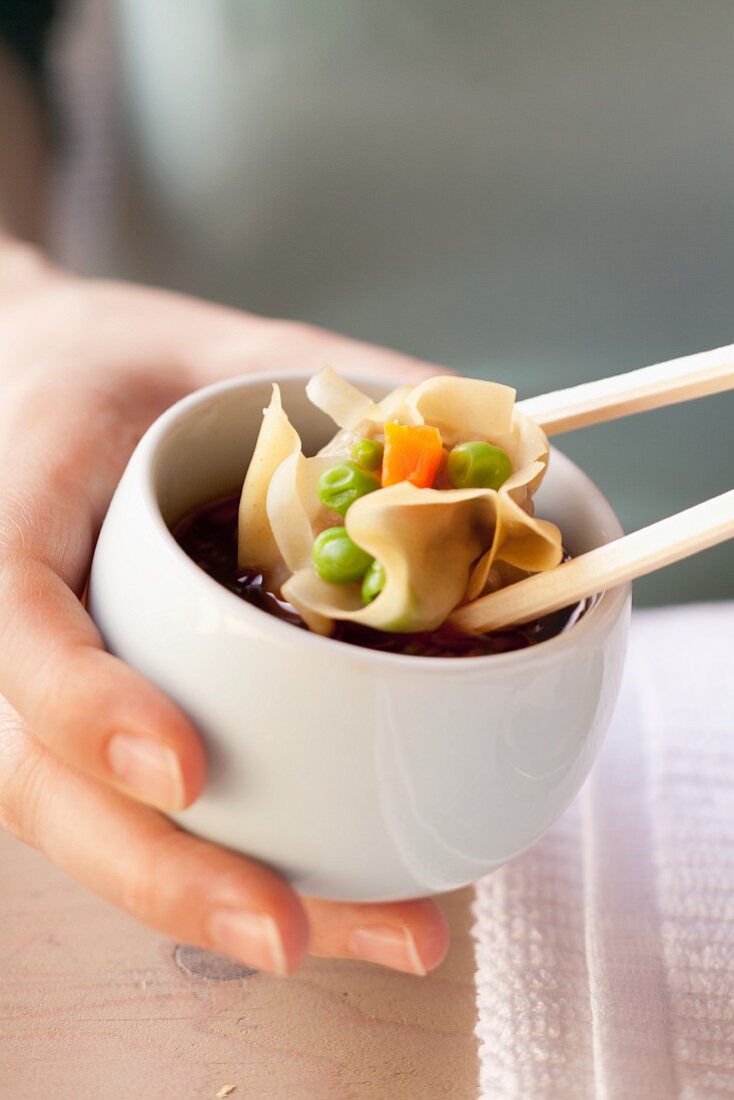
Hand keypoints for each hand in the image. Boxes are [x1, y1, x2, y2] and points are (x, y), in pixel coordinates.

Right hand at [0, 242, 448, 975]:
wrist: (56, 390)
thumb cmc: (131, 371)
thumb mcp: (224, 347)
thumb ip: (341, 385)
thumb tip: (508, 442)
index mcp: (18, 499)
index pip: (13, 617)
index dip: (79, 703)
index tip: (184, 770)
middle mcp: (12, 613)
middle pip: (37, 775)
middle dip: (157, 868)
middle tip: (285, 931)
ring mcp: (40, 684)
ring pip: (91, 820)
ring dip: (214, 898)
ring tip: (376, 935)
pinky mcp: (92, 719)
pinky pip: (139, 804)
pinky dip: (230, 859)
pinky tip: (340, 897)